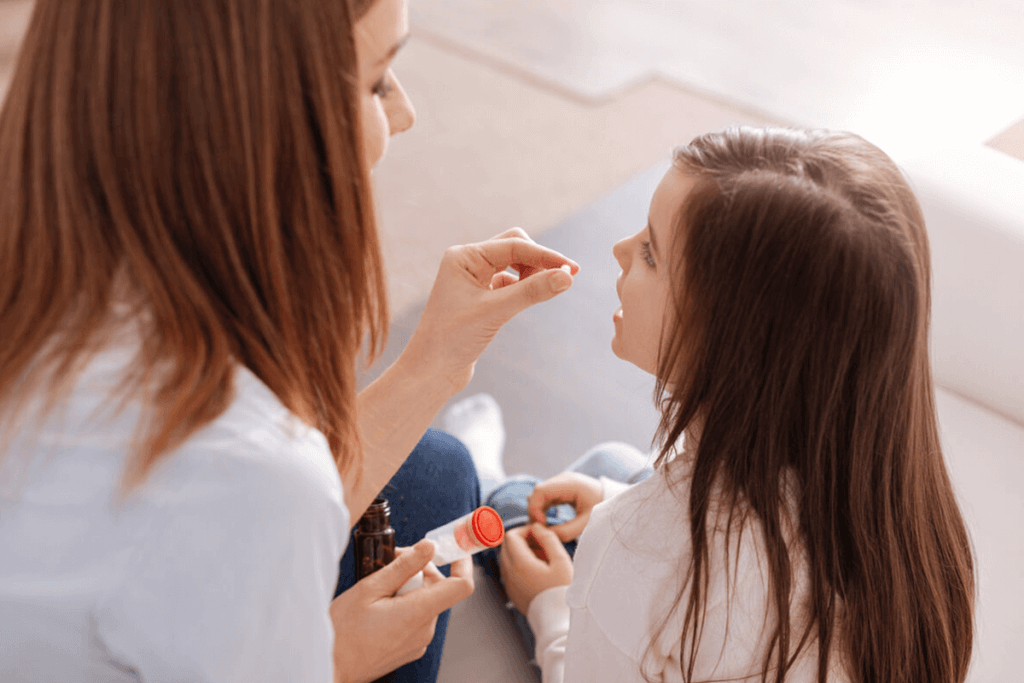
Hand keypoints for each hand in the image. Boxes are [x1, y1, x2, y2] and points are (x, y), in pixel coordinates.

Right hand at [330, 540, 473, 682]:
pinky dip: (405, 605)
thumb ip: (403, 566)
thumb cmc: (343, 632)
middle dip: (421, 571)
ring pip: (426, 602)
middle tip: (393, 561)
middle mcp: (424, 629)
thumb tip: (428, 547)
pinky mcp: (410, 648)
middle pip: (438, 590)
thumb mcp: (369, 589)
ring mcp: (418, 641)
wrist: (330, 667)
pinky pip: (417, 618)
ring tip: (380, 588)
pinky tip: (381, 605)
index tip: (453, 549)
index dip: (462, 563)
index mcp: (418, 612)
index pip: (461, 586)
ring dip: (410, 588)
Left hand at [401, 228, 578, 392]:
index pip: (514, 245)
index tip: (572, 269)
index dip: (545, 256)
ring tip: (549, 291)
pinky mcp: (481, 297)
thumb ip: (531, 292)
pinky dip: (525, 288)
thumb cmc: (452, 339)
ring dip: (533, 274)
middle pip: (515, 247)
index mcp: (464, 257)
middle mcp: (467, 263)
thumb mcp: (495, 312)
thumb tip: (567, 277)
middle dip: (539, 260)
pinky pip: (511, 283)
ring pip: (514, 264)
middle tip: (565, 278)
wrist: (432, 372)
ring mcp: (474, 279)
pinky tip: (533, 299)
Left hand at [498, 523, 572, 614]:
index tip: (539, 534)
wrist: (557, 621)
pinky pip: (510, 571)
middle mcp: (509, 573)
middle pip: (506, 545)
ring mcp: (509, 584)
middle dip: (522, 540)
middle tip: (542, 545)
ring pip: (507, 557)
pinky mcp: (512, 592)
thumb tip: (537, 527)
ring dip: (521, 552)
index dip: (525, 530)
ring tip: (543, 559)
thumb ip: (548, 538)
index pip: (511, 536)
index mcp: (520, 564)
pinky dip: (520, 565)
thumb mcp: (561, 560)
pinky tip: (538, 571)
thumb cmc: (561, 592)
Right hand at [527, 471, 602, 541]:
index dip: (535, 508)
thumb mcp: (587, 522)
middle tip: (541, 529)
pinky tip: (547, 521)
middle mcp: (563, 479)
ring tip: (544, 526)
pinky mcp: (561, 488)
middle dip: (535, 511)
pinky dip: (543, 508)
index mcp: (570, 484)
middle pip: (537, 492)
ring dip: (538, 510)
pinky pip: (545, 497)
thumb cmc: (603, 508)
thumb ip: (567, 531)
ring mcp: (561, 482)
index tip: (541, 525)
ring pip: (539, 495)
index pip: (540, 491)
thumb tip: (548, 535)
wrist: (614, 499)